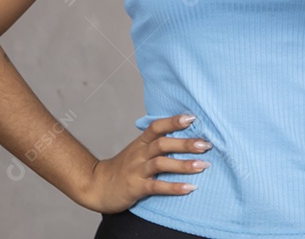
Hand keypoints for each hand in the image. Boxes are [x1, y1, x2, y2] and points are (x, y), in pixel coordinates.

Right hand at [81, 114, 211, 212]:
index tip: (192, 117)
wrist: (98, 186)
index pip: (156, 127)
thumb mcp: (137, 150)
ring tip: (203, 165)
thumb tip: (183, 133)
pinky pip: (156, 187)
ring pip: (161, 164)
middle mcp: (139, 154)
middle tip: (206, 144)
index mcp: (141, 142)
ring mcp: (137, 170)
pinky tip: (189, 188)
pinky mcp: (136, 187)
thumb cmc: (124, 167)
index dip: (173, 121)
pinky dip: (174, 187)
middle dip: (185, 143)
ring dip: (183, 164)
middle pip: (162, 144)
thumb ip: (155, 142)